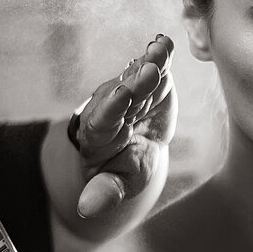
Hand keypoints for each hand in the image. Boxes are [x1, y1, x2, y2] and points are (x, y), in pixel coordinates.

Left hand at [71, 35, 175, 217]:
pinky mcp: (150, 81)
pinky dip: (161, 55)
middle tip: (148, 71)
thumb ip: (105, 191)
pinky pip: (154, 66)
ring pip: (139, 75)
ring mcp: (131, 90)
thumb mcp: (118, 183)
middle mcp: (112, 105)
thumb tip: (86, 209)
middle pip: (125, 92)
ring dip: (149, 62)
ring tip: (159, 49)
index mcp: (99, 133)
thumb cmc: (123, 168)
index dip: (112, 106)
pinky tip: (165, 42)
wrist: (134, 147)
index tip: (121, 96)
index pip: (104, 118)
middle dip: (136, 82)